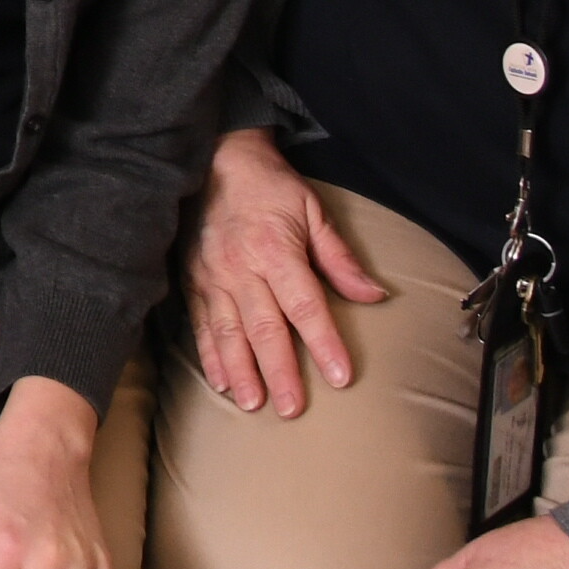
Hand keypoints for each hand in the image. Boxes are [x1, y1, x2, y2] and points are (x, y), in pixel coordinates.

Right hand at [183, 131, 385, 418]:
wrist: (216, 159)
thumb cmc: (270, 187)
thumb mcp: (313, 211)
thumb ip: (340, 258)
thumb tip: (375, 296)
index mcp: (276, 250)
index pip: (305, 305)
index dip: (324, 342)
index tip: (340, 376)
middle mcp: (241, 268)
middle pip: (264, 327)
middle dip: (280, 371)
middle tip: (294, 409)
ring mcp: (212, 276)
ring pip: (228, 332)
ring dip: (241, 371)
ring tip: (254, 404)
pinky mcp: (193, 280)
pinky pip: (201, 323)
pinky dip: (209, 354)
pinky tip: (221, 381)